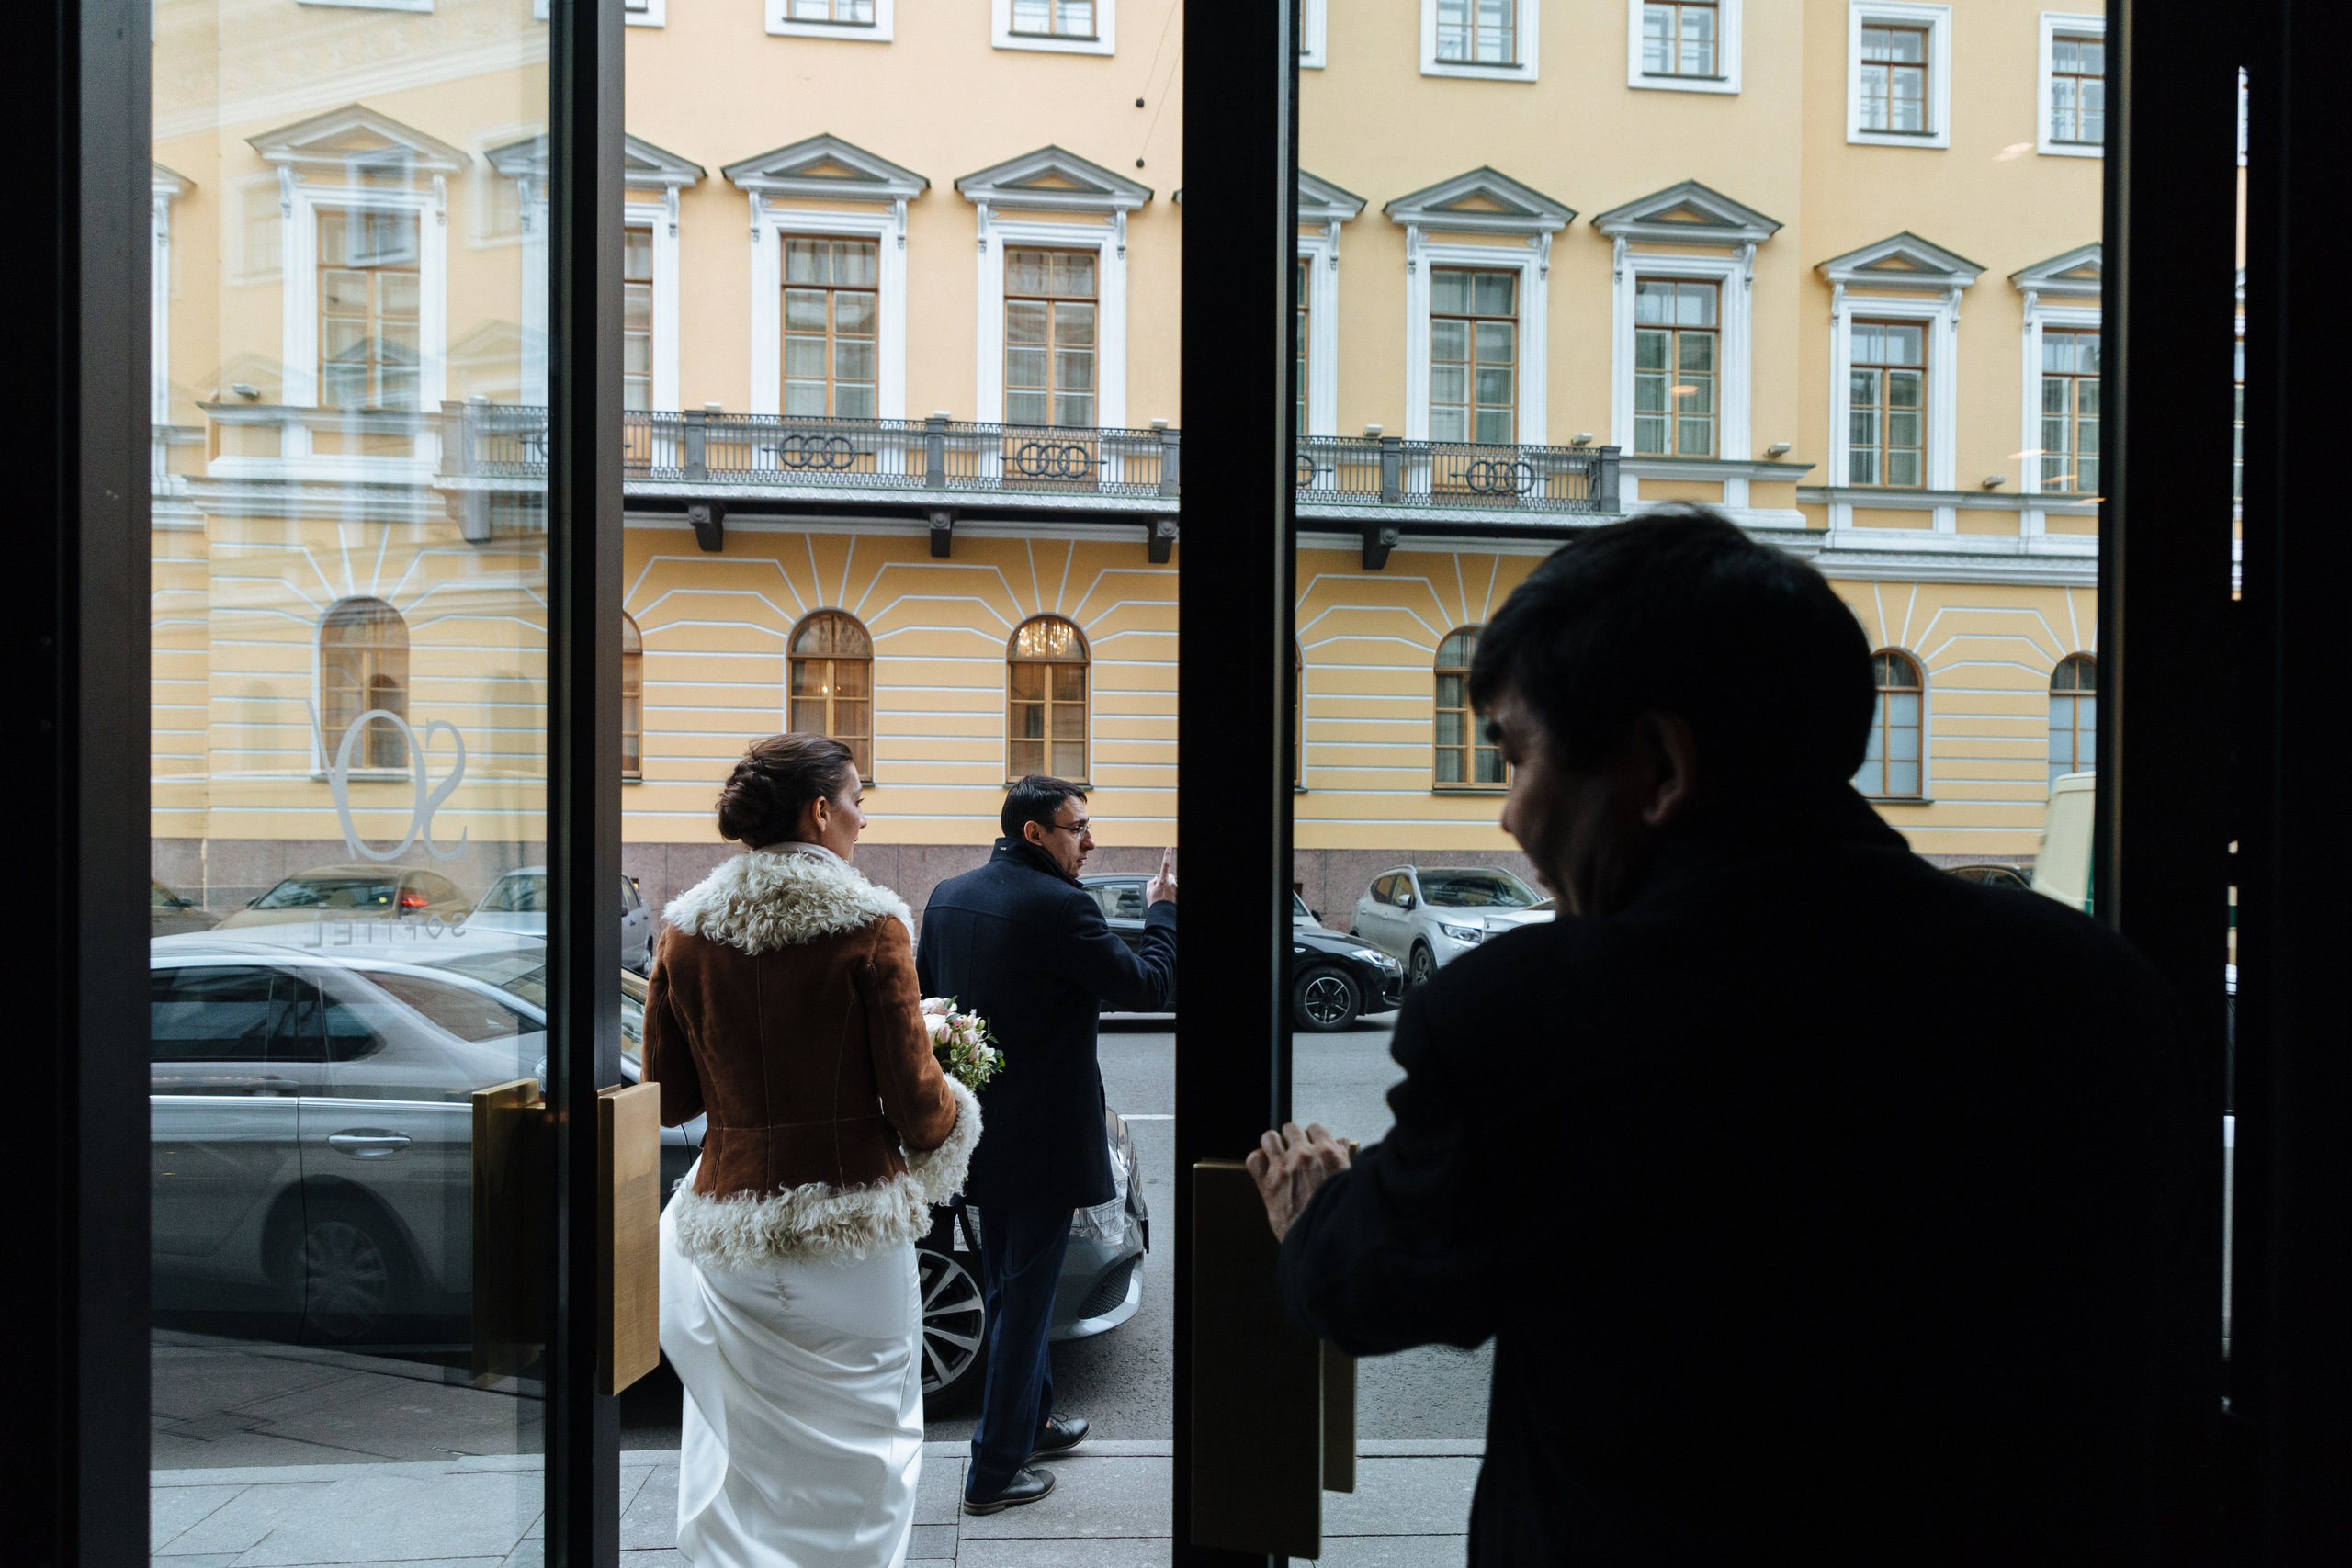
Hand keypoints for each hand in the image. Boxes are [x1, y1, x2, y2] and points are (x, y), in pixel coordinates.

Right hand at [1146, 846, 1176, 905]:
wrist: (1163, 914)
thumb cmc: (1155, 904)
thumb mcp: (1148, 892)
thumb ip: (1151, 882)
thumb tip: (1154, 879)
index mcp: (1163, 881)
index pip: (1165, 865)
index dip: (1167, 856)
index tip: (1169, 849)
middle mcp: (1171, 883)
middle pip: (1169, 876)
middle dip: (1166, 880)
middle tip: (1161, 889)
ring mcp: (1176, 888)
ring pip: (1173, 883)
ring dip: (1169, 887)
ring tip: (1165, 896)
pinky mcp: (1178, 892)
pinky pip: (1175, 889)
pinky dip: (1172, 892)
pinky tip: (1168, 898)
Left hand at [1244, 1122, 1350, 1242]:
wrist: (1322, 1240)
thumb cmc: (1337, 1215)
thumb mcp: (1348, 1181)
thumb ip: (1343, 1158)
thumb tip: (1341, 1144)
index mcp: (1327, 1154)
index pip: (1316, 1128)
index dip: (1313, 1135)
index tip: (1312, 1143)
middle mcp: (1304, 1157)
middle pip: (1291, 1128)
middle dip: (1293, 1138)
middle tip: (1295, 1150)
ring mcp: (1284, 1168)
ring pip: (1269, 1138)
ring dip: (1273, 1145)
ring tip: (1278, 1155)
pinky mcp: (1267, 1185)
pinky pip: (1254, 1159)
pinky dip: (1258, 1162)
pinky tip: (1266, 1169)